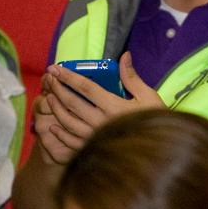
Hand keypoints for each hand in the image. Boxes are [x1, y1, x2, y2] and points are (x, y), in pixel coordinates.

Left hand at [36, 53, 163, 163]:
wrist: (158, 153)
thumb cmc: (155, 123)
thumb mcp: (148, 97)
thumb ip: (132, 77)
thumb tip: (124, 56)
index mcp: (114, 107)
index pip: (86, 87)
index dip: (69, 76)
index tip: (55, 68)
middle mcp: (101, 122)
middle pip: (72, 102)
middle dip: (57, 88)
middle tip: (49, 79)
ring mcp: (95, 138)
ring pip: (67, 121)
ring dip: (55, 107)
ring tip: (50, 97)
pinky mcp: (93, 150)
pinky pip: (71, 141)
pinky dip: (60, 133)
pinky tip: (54, 125)